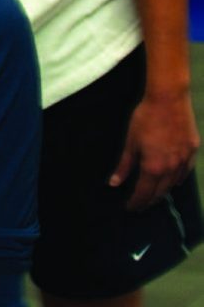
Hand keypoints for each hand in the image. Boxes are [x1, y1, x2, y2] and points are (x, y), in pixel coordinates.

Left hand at [109, 90, 199, 209]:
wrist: (168, 99)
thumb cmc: (146, 118)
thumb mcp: (130, 142)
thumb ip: (124, 165)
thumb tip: (114, 183)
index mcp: (153, 167)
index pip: (144, 193)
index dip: (136, 202)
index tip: (130, 207)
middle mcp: (171, 167)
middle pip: (160, 192)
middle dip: (149, 200)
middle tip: (141, 205)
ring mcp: (184, 159)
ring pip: (174, 183)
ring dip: (163, 191)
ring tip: (154, 195)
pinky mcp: (192, 150)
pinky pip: (185, 171)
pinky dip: (177, 178)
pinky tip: (173, 180)